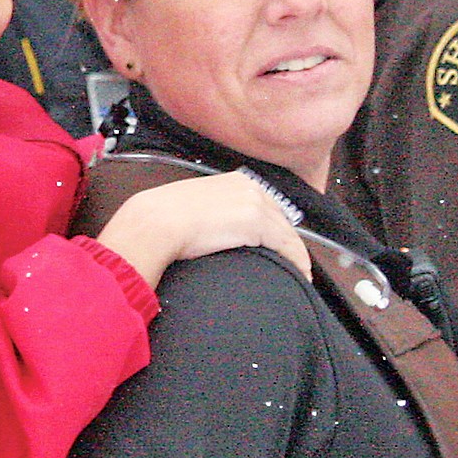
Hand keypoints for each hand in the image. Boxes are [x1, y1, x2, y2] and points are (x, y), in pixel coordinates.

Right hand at [96, 170, 311, 289]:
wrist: (155, 222)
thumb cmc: (162, 219)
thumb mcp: (192, 207)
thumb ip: (209, 212)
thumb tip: (210, 230)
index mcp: (235, 180)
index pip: (265, 205)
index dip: (274, 228)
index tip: (277, 247)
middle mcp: (250, 186)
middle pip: (281, 217)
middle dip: (286, 241)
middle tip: (289, 264)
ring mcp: (256, 203)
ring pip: (287, 233)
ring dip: (295, 254)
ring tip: (298, 275)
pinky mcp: (259, 223)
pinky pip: (289, 246)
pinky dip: (298, 262)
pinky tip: (301, 276)